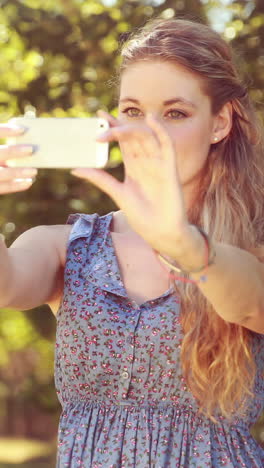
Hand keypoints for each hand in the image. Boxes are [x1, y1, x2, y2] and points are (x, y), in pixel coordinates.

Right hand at [0, 123, 36, 193]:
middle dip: (12, 151)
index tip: (22, 129)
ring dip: (17, 172)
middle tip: (30, 149)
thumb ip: (6, 151)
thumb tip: (26, 142)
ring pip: (0, 173)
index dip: (5, 131)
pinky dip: (15, 185)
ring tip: (34, 171)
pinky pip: (1, 188)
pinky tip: (28, 182)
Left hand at [71, 110, 189, 255]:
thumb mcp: (118, 194)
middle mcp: (146, 162)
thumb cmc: (142, 216)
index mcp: (134, 168)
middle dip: (118, 126)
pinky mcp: (170, 169)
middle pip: (132, 136)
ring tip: (114, 127)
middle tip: (100, 122)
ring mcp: (158, 164)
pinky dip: (160, 131)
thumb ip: (100, 179)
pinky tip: (151, 119)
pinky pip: (167, 145)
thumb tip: (74, 169)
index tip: (98, 115)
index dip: (112, 127)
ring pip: (146, 137)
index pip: (122, 141)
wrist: (161, 232)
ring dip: (131, 129)